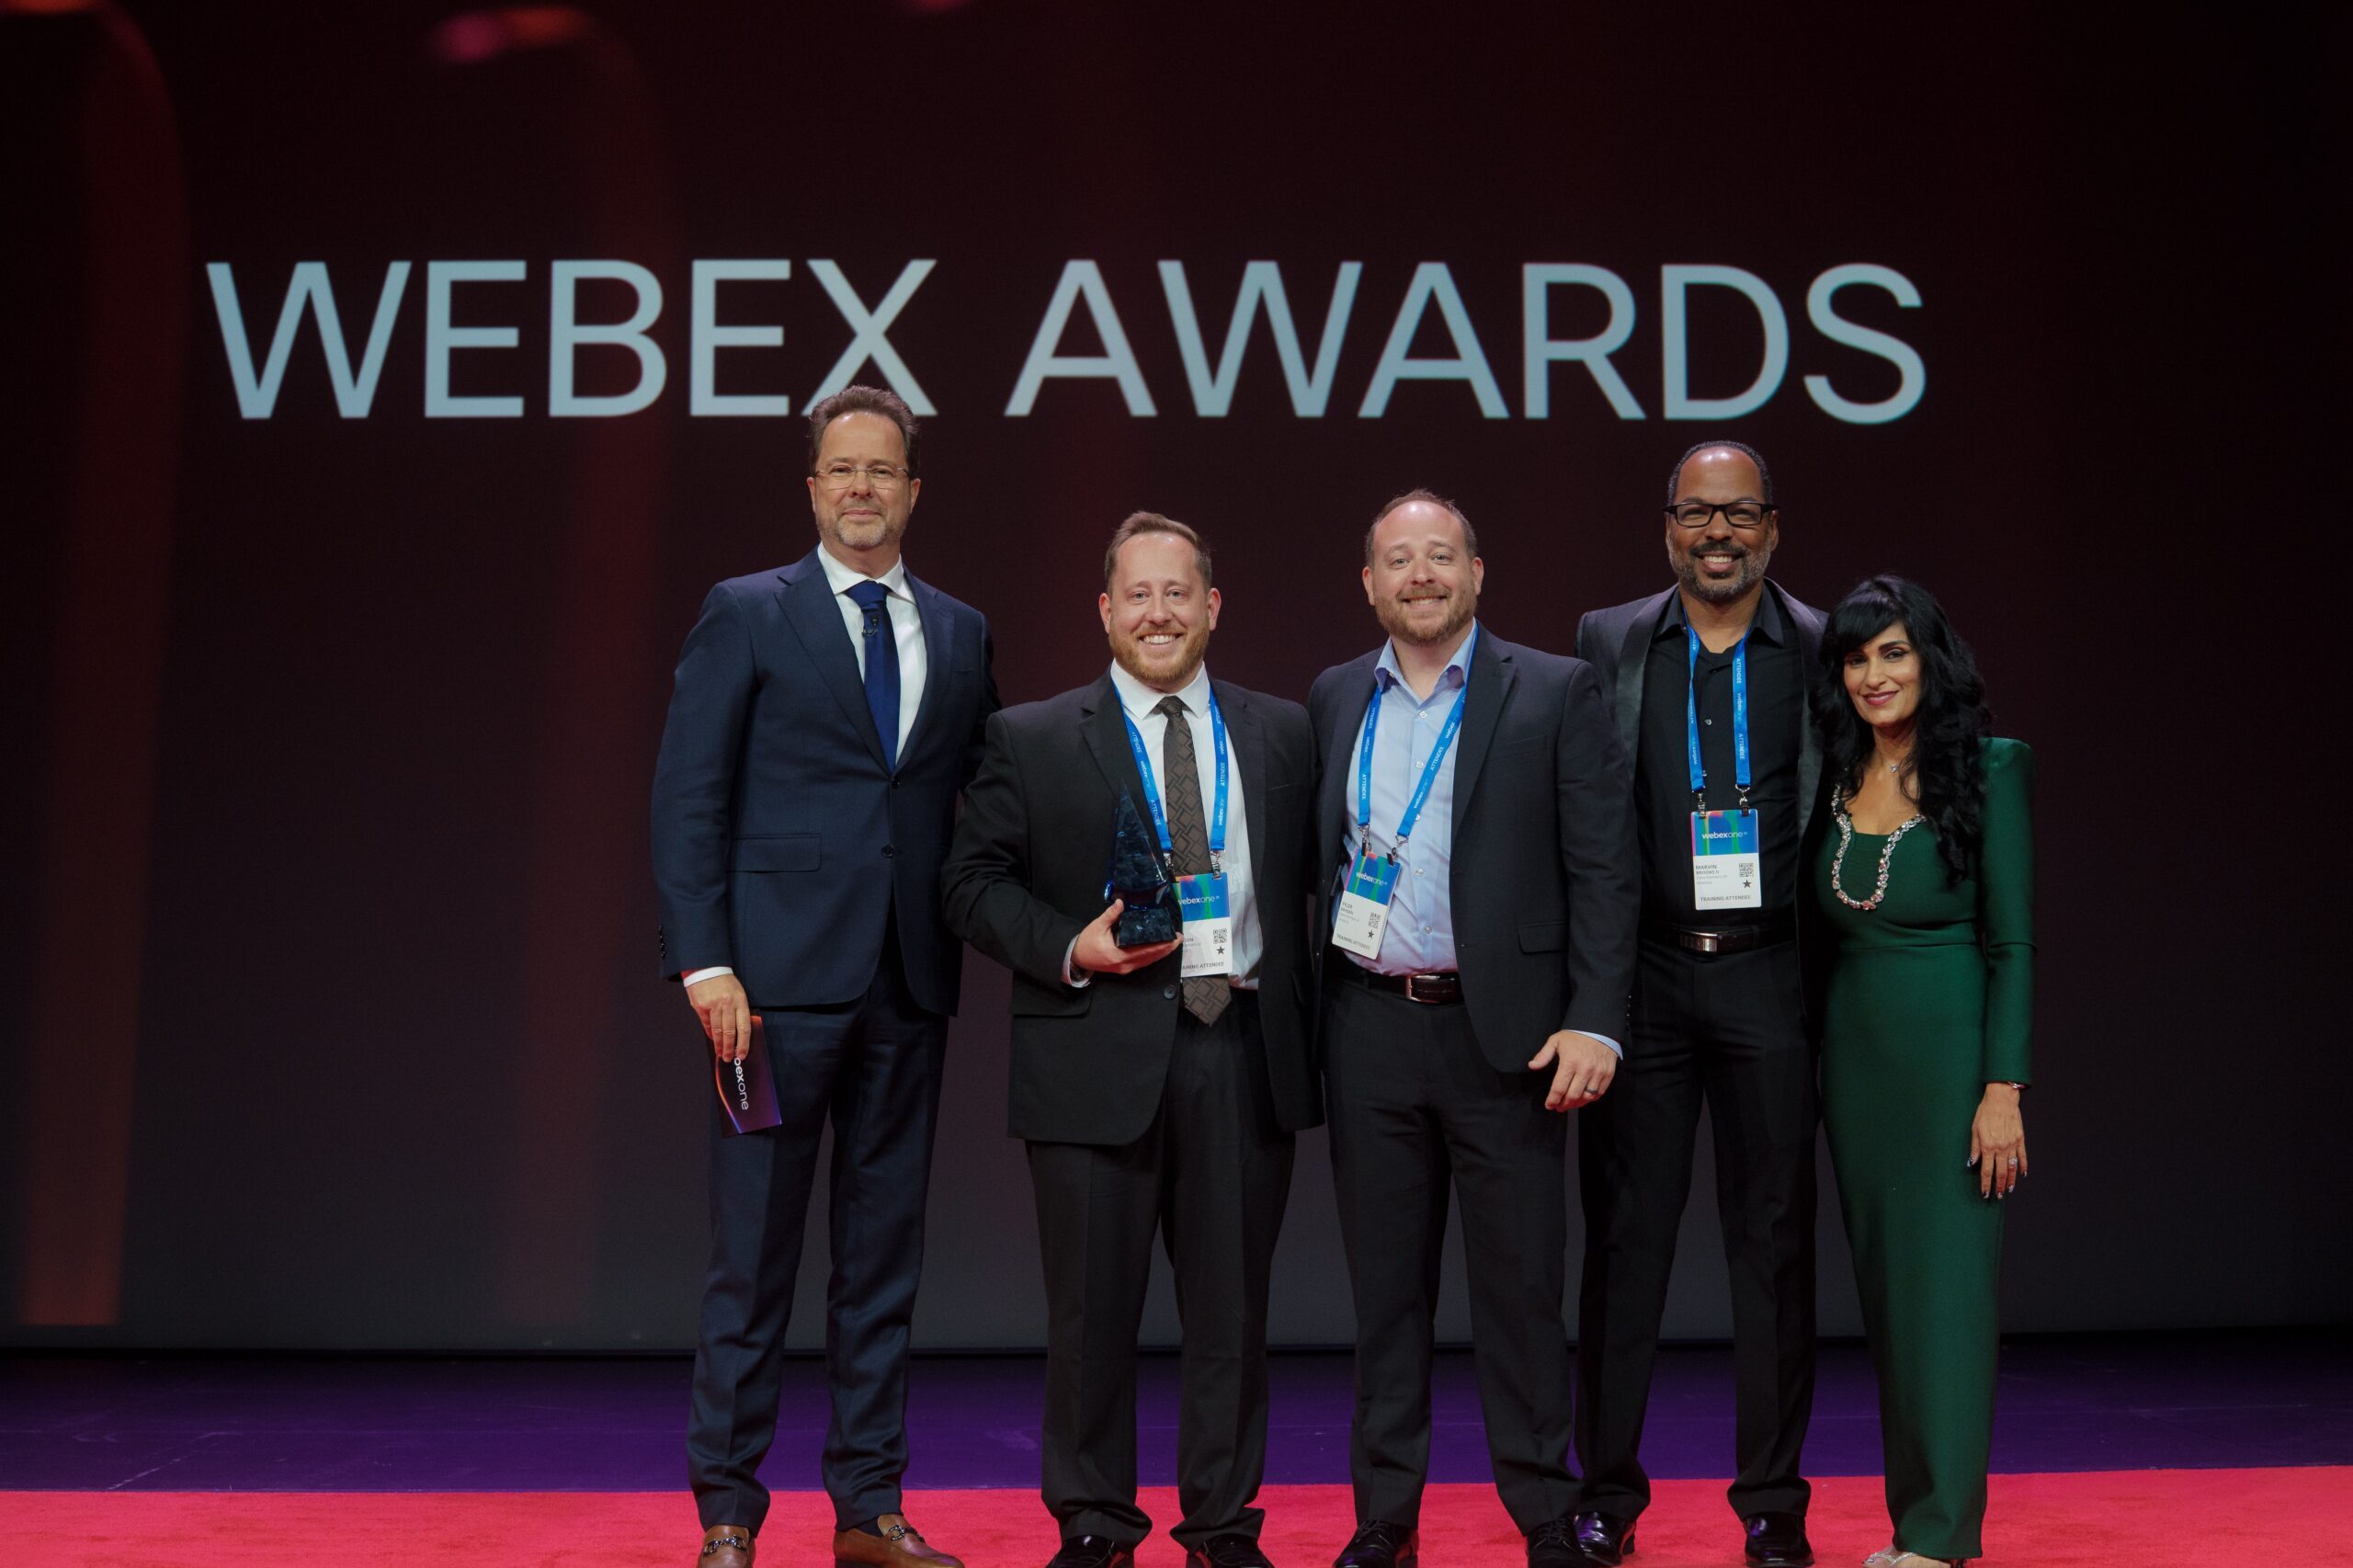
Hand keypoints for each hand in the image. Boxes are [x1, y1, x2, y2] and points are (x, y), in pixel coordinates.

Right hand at [688, 972, 752, 1062]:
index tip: (742, 1053)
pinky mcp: (701, 1007)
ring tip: (721, 1053)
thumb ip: (738, 1011)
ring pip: (718, 1031)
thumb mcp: (738, 992)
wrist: (706, 967)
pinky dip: (711, 1034)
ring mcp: (713, 1005)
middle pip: (730, 1032)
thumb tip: (738, 1032)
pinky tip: (713, 1040)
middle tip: (729, 1058)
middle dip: (730, 1048)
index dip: (744, 1043)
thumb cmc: (724, 981)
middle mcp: (727, 1004)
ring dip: (719, 1045)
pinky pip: (707, 1024)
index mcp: (740, 1000)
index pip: (744, 1027)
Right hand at [1070, 899, 1181, 977]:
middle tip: (1179, 938)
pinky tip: (1159, 950)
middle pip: (1151, 957)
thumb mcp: (1097, 926)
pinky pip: (1143, 963)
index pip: (1146, 950)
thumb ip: (1111, 915)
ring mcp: (1126, 968)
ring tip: (1173, 943)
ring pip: (1148, 961)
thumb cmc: (1087, 942)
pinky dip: (1153, 956)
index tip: (1174, 937)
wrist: (1076, 958)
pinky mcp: (1124, 968)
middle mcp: (1125, 965)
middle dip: (1166, 948)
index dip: (1161, 945)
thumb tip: (1121, 902)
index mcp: (1120, 955)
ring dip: (1161, 953)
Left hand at [1529, 1029, 1616, 1111]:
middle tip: (1558, 1107)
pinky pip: (1599, 1093)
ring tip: (1569, 1104)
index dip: (1553, 1100)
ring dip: (1576, 1104)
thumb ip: (1543, 1055)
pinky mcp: (1608, 1074)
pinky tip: (1583, 1099)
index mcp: (1570, 1062)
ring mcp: (1598, 1073)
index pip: (1559, 1088)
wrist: (1600, 1029)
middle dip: (1563, 1105)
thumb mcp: (1556, 1041)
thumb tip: (1532, 1066)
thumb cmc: (1576, 1036)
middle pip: (1572, 1096)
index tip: (1549, 1105)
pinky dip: (1590, 1099)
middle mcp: (1585, 1070)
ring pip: (1586, 1097)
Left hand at [1970, 1083, 2026, 1197]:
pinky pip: (2022, 1156)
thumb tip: (1971, 1163)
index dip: (1986, 1184)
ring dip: (2011, 1180)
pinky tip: (2022, 1174)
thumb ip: (1974, 1148)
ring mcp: (2012, 1144)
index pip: (1986, 1171)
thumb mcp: (1974, 1129)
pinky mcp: (2020, 1139)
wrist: (2001, 1100)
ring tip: (2009, 1189)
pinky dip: (2023, 1166)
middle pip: (2000, 1172)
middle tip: (1999, 1196)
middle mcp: (2001, 1148)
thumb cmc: (1985, 1112)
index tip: (1986, 1194)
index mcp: (1988, 1146)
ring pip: (2012, 1167)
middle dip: (1999, 1186)